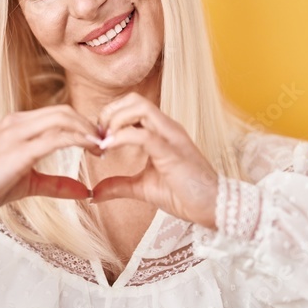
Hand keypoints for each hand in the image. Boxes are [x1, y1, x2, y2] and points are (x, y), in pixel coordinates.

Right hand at [0, 104, 103, 219]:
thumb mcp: (28, 184)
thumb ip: (57, 184)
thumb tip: (86, 191)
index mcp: (17, 125)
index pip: (57, 114)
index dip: (82, 124)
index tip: (99, 141)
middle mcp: (17, 122)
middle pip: (63, 111)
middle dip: (89, 124)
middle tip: (106, 142)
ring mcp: (17, 133)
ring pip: (62, 118)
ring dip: (87, 130)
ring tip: (102, 146)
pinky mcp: (19, 150)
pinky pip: (56, 137)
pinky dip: (79, 140)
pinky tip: (91, 149)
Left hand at [90, 92, 218, 228]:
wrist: (212, 208)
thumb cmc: (183, 194)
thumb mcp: (143, 188)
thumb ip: (119, 186)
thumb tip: (94, 193)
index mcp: (160, 131)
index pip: (132, 106)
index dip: (110, 116)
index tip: (98, 138)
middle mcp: (166, 128)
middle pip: (134, 99)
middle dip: (109, 112)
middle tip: (98, 136)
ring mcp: (171, 137)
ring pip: (140, 107)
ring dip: (115, 120)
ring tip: (104, 141)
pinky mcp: (172, 152)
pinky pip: (143, 134)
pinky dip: (121, 137)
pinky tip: (108, 148)